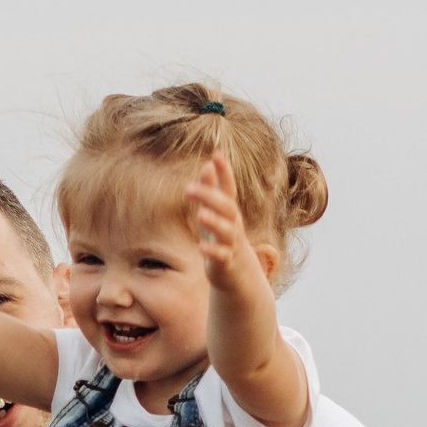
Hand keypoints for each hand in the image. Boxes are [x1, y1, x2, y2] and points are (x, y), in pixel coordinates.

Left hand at [183, 154, 267, 291]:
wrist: (238, 273)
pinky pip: (221, 255)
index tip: (217, 154)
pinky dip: (212, 251)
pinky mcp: (226, 262)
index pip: (228, 187)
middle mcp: (234, 224)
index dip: (224, 171)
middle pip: (226, 207)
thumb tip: (208, 163)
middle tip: (189, 188)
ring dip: (214, 222)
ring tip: (200, 214)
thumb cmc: (222, 237)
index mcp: (229, 210)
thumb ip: (212, 189)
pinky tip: (200, 247)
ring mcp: (231, 243)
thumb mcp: (216, 212)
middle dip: (210, 196)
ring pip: (226, 231)